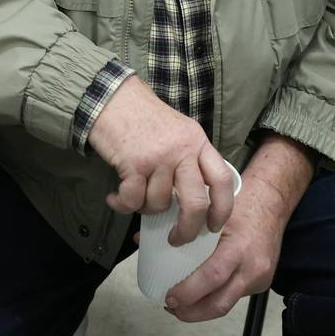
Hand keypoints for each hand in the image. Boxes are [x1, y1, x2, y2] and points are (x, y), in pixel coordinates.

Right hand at [86, 76, 233, 245]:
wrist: (111, 97)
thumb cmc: (143, 116)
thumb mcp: (179, 131)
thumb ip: (190, 159)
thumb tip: (194, 201)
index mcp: (198, 142)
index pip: (223, 180)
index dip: (223, 209)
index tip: (214, 226)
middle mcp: (182, 150)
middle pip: (196, 203)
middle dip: (187, 229)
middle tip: (177, 238)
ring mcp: (159, 157)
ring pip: (159, 203)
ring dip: (143, 207)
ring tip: (133, 195)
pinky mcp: (134, 163)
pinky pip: (133, 200)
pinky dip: (122, 205)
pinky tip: (115, 198)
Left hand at [162, 134, 314, 321]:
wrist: (272, 203)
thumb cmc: (242, 202)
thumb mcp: (210, 210)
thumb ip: (180, 225)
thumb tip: (144, 239)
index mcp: (238, 246)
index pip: (212, 276)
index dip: (189, 292)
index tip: (170, 297)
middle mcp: (252, 266)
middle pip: (221, 302)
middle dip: (192, 312)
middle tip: (171, 306)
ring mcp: (259, 277)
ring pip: (228, 304)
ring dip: (202, 309)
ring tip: (181, 306)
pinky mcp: (261, 282)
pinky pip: (235, 295)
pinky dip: (215, 297)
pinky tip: (202, 293)